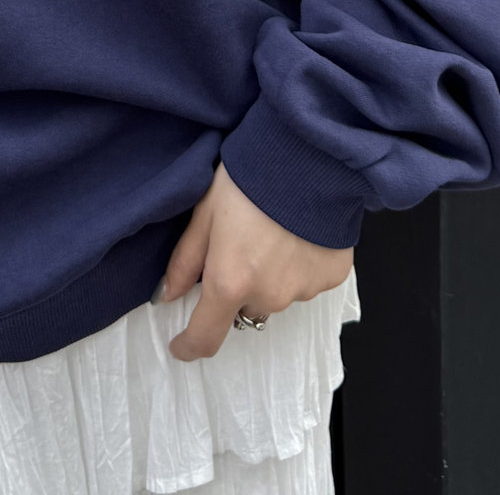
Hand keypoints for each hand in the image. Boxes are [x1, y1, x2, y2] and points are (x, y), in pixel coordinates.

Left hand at [161, 160, 353, 360]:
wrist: (309, 154)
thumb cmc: (251, 177)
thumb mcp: (205, 212)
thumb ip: (185, 260)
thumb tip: (168, 295)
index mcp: (230, 283)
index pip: (205, 338)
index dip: (189, 345)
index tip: (181, 342)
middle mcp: (267, 296)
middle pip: (244, 307)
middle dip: (238, 285)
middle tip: (242, 243)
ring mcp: (303, 290)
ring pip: (277, 293)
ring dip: (271, 274)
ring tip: (274, 230)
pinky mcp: (331, 277)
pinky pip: (307, 280)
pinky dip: (300, 263)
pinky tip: (299, 231)